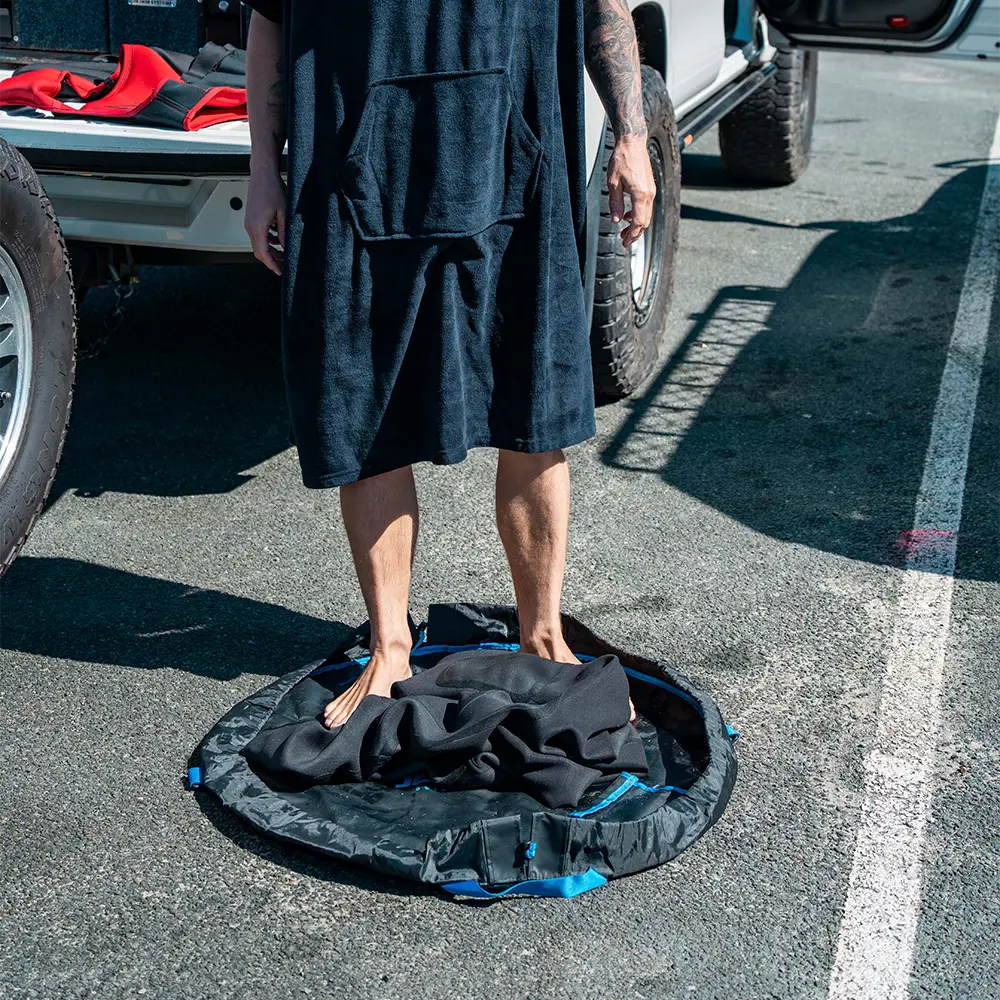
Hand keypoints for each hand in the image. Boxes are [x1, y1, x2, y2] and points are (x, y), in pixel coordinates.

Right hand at [244, 166, 285, 275]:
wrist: (263, 173)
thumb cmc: (273, 188)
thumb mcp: (285, 214)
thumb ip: (285, 233)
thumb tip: (287, 248)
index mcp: (257, 227)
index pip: (263, 253)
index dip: (272, 264)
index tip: (280, 271)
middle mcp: (250, 226)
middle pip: (259, 251)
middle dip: (271, 260)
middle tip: (283, 265)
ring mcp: (249, 222)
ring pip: (258, 243)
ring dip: (270, 250)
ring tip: (283, 254)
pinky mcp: (251, 218)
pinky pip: (258, 235)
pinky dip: (267, 240)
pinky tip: (277, 240)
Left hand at [606, 134, 654, 249]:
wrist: (632, 142)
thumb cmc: (622, 158)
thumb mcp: (613, 183)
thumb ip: (615, 204)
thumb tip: (616, 220)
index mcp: (640, 194)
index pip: (638, 222)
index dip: (631, 235)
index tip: (624, 242)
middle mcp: (649, 194)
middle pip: (644, 221)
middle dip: (634, 234)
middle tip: (624, 241)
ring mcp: (651, 190)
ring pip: (646, 215)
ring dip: (636, 225)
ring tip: (624, 230)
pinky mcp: (650, 187)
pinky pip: (646, 206)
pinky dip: (638, 214)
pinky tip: (628, 216)